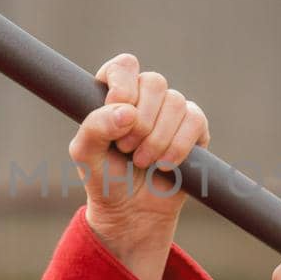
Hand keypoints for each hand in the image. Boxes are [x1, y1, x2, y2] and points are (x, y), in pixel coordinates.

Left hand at [71, 53, 209, 279]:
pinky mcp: (195, 129)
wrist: (131, 214)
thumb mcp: (85, 154)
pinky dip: (178, 145)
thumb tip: (127, 112)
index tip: (117, 114)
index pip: (124, 66)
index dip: (123, 85)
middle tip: (126, 149)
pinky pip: (195, 121)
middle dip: (140, 121)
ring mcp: (172, 112)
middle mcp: (145, 98)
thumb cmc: (105, 179)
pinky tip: (164, 165)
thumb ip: (94, 127)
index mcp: (116, 95)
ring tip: (143, 162)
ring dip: (157, 138)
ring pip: (176, 102)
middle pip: (154, 82)